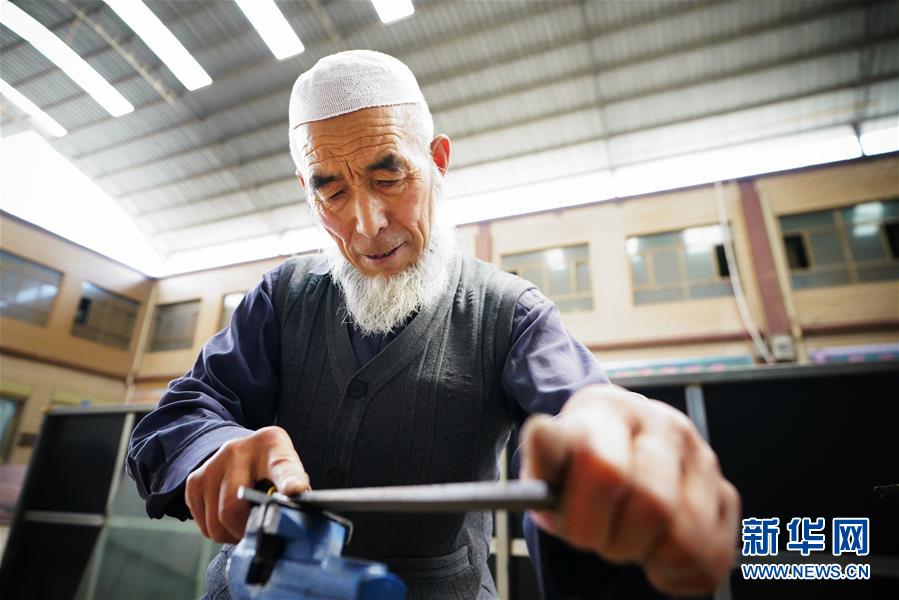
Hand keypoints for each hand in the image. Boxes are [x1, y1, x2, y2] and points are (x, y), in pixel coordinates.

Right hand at [185, 426, 309, 542]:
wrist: (244, 451)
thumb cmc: (271, 467)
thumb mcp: (291, 471)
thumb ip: (295, 491)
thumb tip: (295, 521)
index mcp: (272, 445)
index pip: (282, 465)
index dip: (289, 480)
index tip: (295, 489)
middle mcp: (238, 450)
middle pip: (235, 507)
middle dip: (248, 530)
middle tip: (260, 531)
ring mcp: (212, 464)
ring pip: (217, 523)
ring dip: (232, 534)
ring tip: (245, 522)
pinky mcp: (195, 480)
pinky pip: (203, 525)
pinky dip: (218, 530)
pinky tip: (229, 517)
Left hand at [521, 385, 739, 595]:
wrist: (608, 455)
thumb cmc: (574, 466)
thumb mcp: (546, 460)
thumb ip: (542, 454)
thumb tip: (544, 434)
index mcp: (613, 409)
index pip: (607, 469)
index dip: (586, 517)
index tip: (573, 531)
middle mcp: (665, 425)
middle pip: (654, 507)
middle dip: (617, 541)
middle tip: (600, 539)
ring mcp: (703, 458)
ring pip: (689, 538)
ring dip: (649, 557)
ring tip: (627, 541)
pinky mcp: (726, 494)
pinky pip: (714, 558)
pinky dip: (679, 573)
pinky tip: (654, 553)